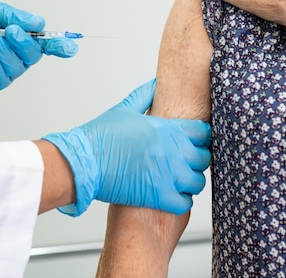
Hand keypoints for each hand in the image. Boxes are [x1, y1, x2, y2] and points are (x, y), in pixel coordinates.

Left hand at [0, 1, 77, 89]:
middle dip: (23, 42)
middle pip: (33, 55)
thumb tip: (38, 22)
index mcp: (24, 37)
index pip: (48, 44)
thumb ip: (16, 16)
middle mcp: (19, 55)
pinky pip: (2, 80)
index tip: (70, 47)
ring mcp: (6, 69)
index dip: (61, 46)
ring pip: (17, 66)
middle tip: (9, 30)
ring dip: (4, 50)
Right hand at [42, 79, 211, 216]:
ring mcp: (167, 175)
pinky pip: (184, 202)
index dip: (200, 137)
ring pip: (197, 182)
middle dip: (197, 159)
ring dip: (191, 181)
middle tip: (185, 162)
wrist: (81, 163)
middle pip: (204, 157)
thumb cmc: (99, 138)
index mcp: (167, 128)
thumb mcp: (125, 109)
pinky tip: (171, 195)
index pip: (203, 132)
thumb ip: (145, 95)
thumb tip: (156, 83)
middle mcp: (172, 151)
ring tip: (179, 180)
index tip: (193, 142)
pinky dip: (181, 201)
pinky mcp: (158, 196)